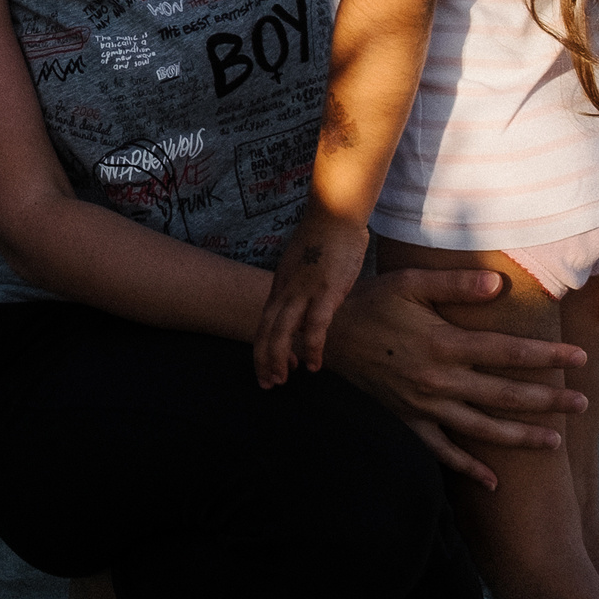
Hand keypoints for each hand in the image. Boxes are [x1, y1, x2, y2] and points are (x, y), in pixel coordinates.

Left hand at [255, 209, 370, 386]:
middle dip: (263, 361)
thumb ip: (301, 286)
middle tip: (268, 384)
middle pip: (266, 332)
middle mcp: (286, 292)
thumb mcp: (303, 265)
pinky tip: (313, 365)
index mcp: (281, 287)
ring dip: (278, 359)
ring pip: (281, 333)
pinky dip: (310, 348)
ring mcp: (303, 292)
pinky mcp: (325, 292)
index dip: (264, 348)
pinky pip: (314, 327)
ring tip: (282, 380)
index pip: (265, 323)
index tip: (271, 366)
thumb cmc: (324, 237)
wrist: (334, 214)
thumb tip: (306, 303)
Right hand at [319, 266, 588, 488]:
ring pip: (481, 428)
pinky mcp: (408, 420)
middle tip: (582, 404)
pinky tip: (494, 482)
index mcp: (444, 343)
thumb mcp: (410, 282)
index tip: (578, 357)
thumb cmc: (371, 301)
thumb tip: (499, 284)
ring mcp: (423, 405)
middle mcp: (439, 379)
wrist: (325, 336)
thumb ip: (456, 283)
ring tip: (555, 443)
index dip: (546, 355)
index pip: (508, 351)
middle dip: (547, 400)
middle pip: (504, 394)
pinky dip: (467, 469)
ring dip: (520, 436)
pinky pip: (441, 451)